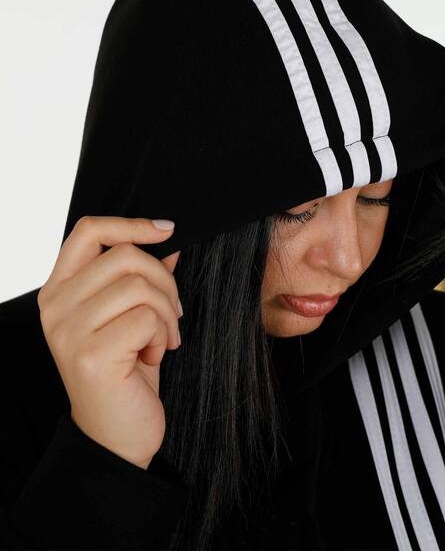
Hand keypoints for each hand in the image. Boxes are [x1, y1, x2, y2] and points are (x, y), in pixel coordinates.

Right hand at [37, 216, 182, 468]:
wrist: (116, 436)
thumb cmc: (125, 372)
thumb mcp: (130, 316)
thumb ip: (141, 277)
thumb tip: (167, 240)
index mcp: (59, 290)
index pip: (89, 230)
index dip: (132, 223)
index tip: (167, 230)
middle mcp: (55, 306)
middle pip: (126, 255)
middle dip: (165, 281)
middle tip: (173, 314)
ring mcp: (68, 330)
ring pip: (140, 286)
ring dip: (168, 313)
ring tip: (163, 339)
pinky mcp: (90, 354)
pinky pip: (147, 318)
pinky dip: (163, 336)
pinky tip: (152, 358)